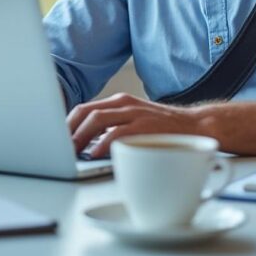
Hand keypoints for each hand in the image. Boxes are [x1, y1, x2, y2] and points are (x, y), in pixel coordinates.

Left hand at [66, 93, 210, 158]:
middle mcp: (125, 104)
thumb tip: (86, 145)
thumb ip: (113, 127)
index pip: (84, 109)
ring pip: (96, 118)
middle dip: (67, 130)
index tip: (56, 140)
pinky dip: (101, 143)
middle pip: (85, 112)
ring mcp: (135, 113)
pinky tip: (93, 153)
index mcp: (120, 103)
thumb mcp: (136, 122)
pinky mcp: (146, 126)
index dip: (66, 124)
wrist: (198, 127)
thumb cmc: (165, 130)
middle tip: (58, 146)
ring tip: (70, 150)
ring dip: (79, 136)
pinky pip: (117, 133)